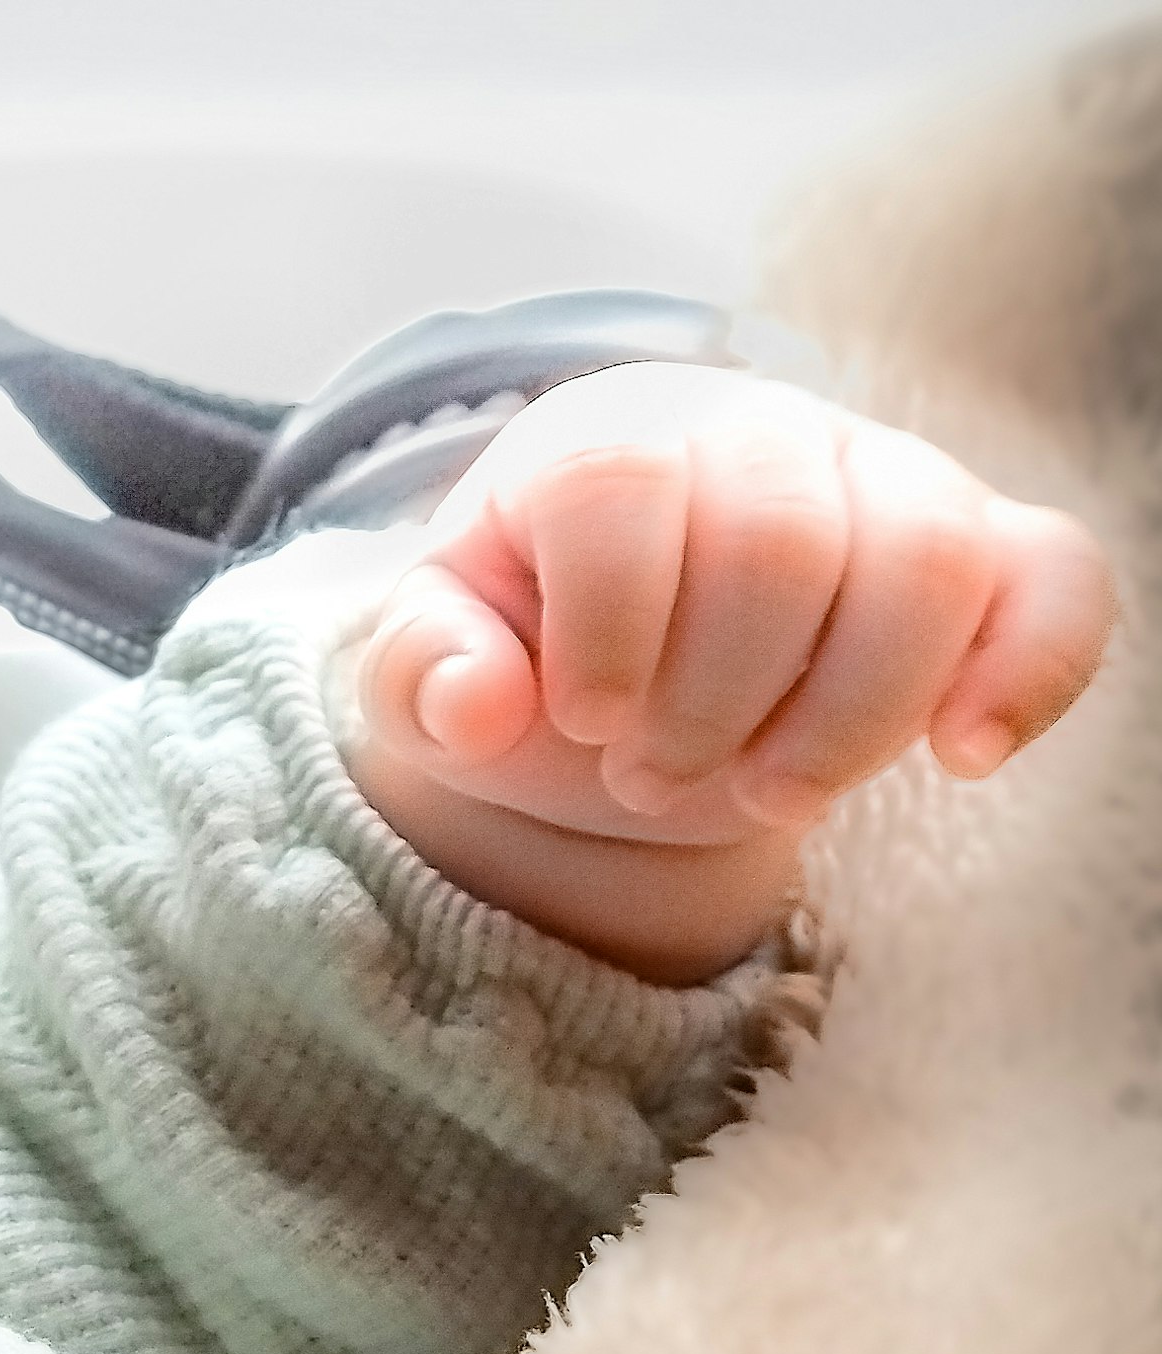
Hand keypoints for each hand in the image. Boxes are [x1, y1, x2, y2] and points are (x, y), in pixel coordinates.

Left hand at [341, 363, 1115, 979]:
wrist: (620, 685)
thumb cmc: (525, 661)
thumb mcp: (434, 672)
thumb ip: (421, 674)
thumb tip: (478, 703)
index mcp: (612, 442)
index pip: (622, 486)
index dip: (607, 622)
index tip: (584, 719)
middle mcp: (763, 439)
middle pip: (779, 541)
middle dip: (712, 700)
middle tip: (649, 776)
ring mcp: (885, 487)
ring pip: (926, 563)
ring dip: (839, 719)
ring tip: (759, 792)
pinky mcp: (978, 560)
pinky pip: (1056, 583)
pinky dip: (1030, 671)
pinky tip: (963, 756)